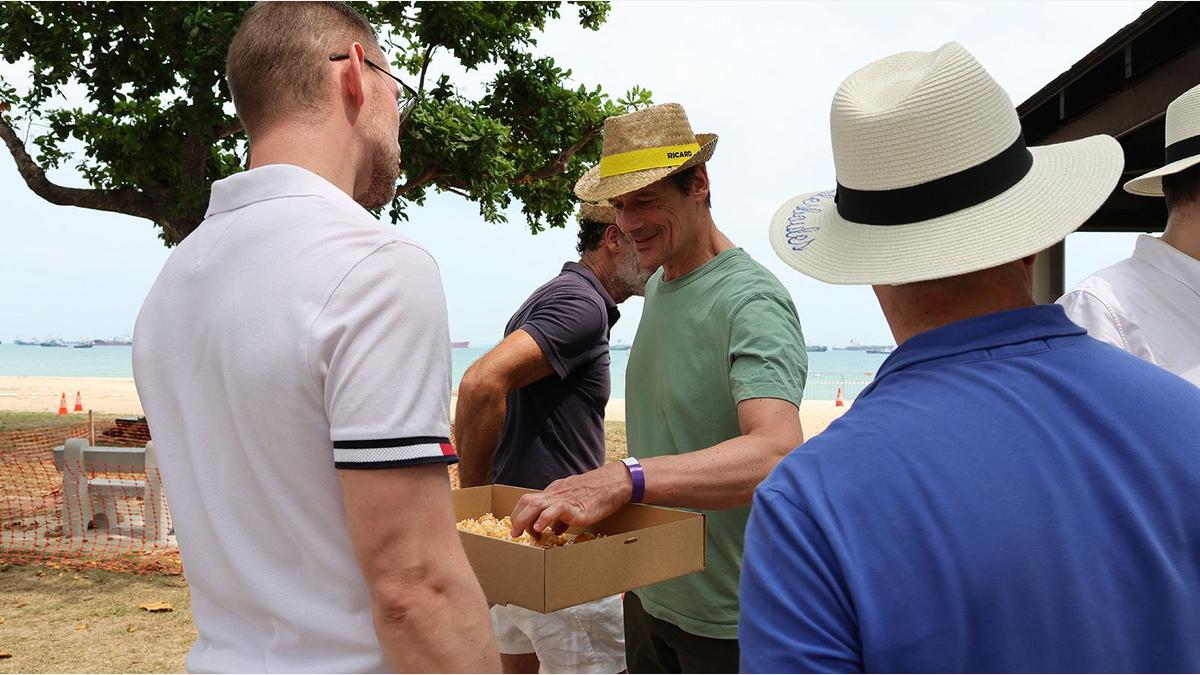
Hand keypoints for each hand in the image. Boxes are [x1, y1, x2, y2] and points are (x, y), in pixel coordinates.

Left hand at [509, 462, 632, 537]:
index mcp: (554, 492)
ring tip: (520, 533)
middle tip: (514, 534)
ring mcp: (564, 499)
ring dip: (524, 519)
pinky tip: (541, 528)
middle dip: (516, 518)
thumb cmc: (597, 494)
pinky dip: (545, 519)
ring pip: (536, 504)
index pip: (530, 500)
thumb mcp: (575, 503)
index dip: (520, 514)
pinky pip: (556, 510)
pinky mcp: (576, 507)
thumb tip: (554, 530)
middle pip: (527, 501)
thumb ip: (561, 516)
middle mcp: (555, 494)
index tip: (520, 528)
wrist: (613, 483)